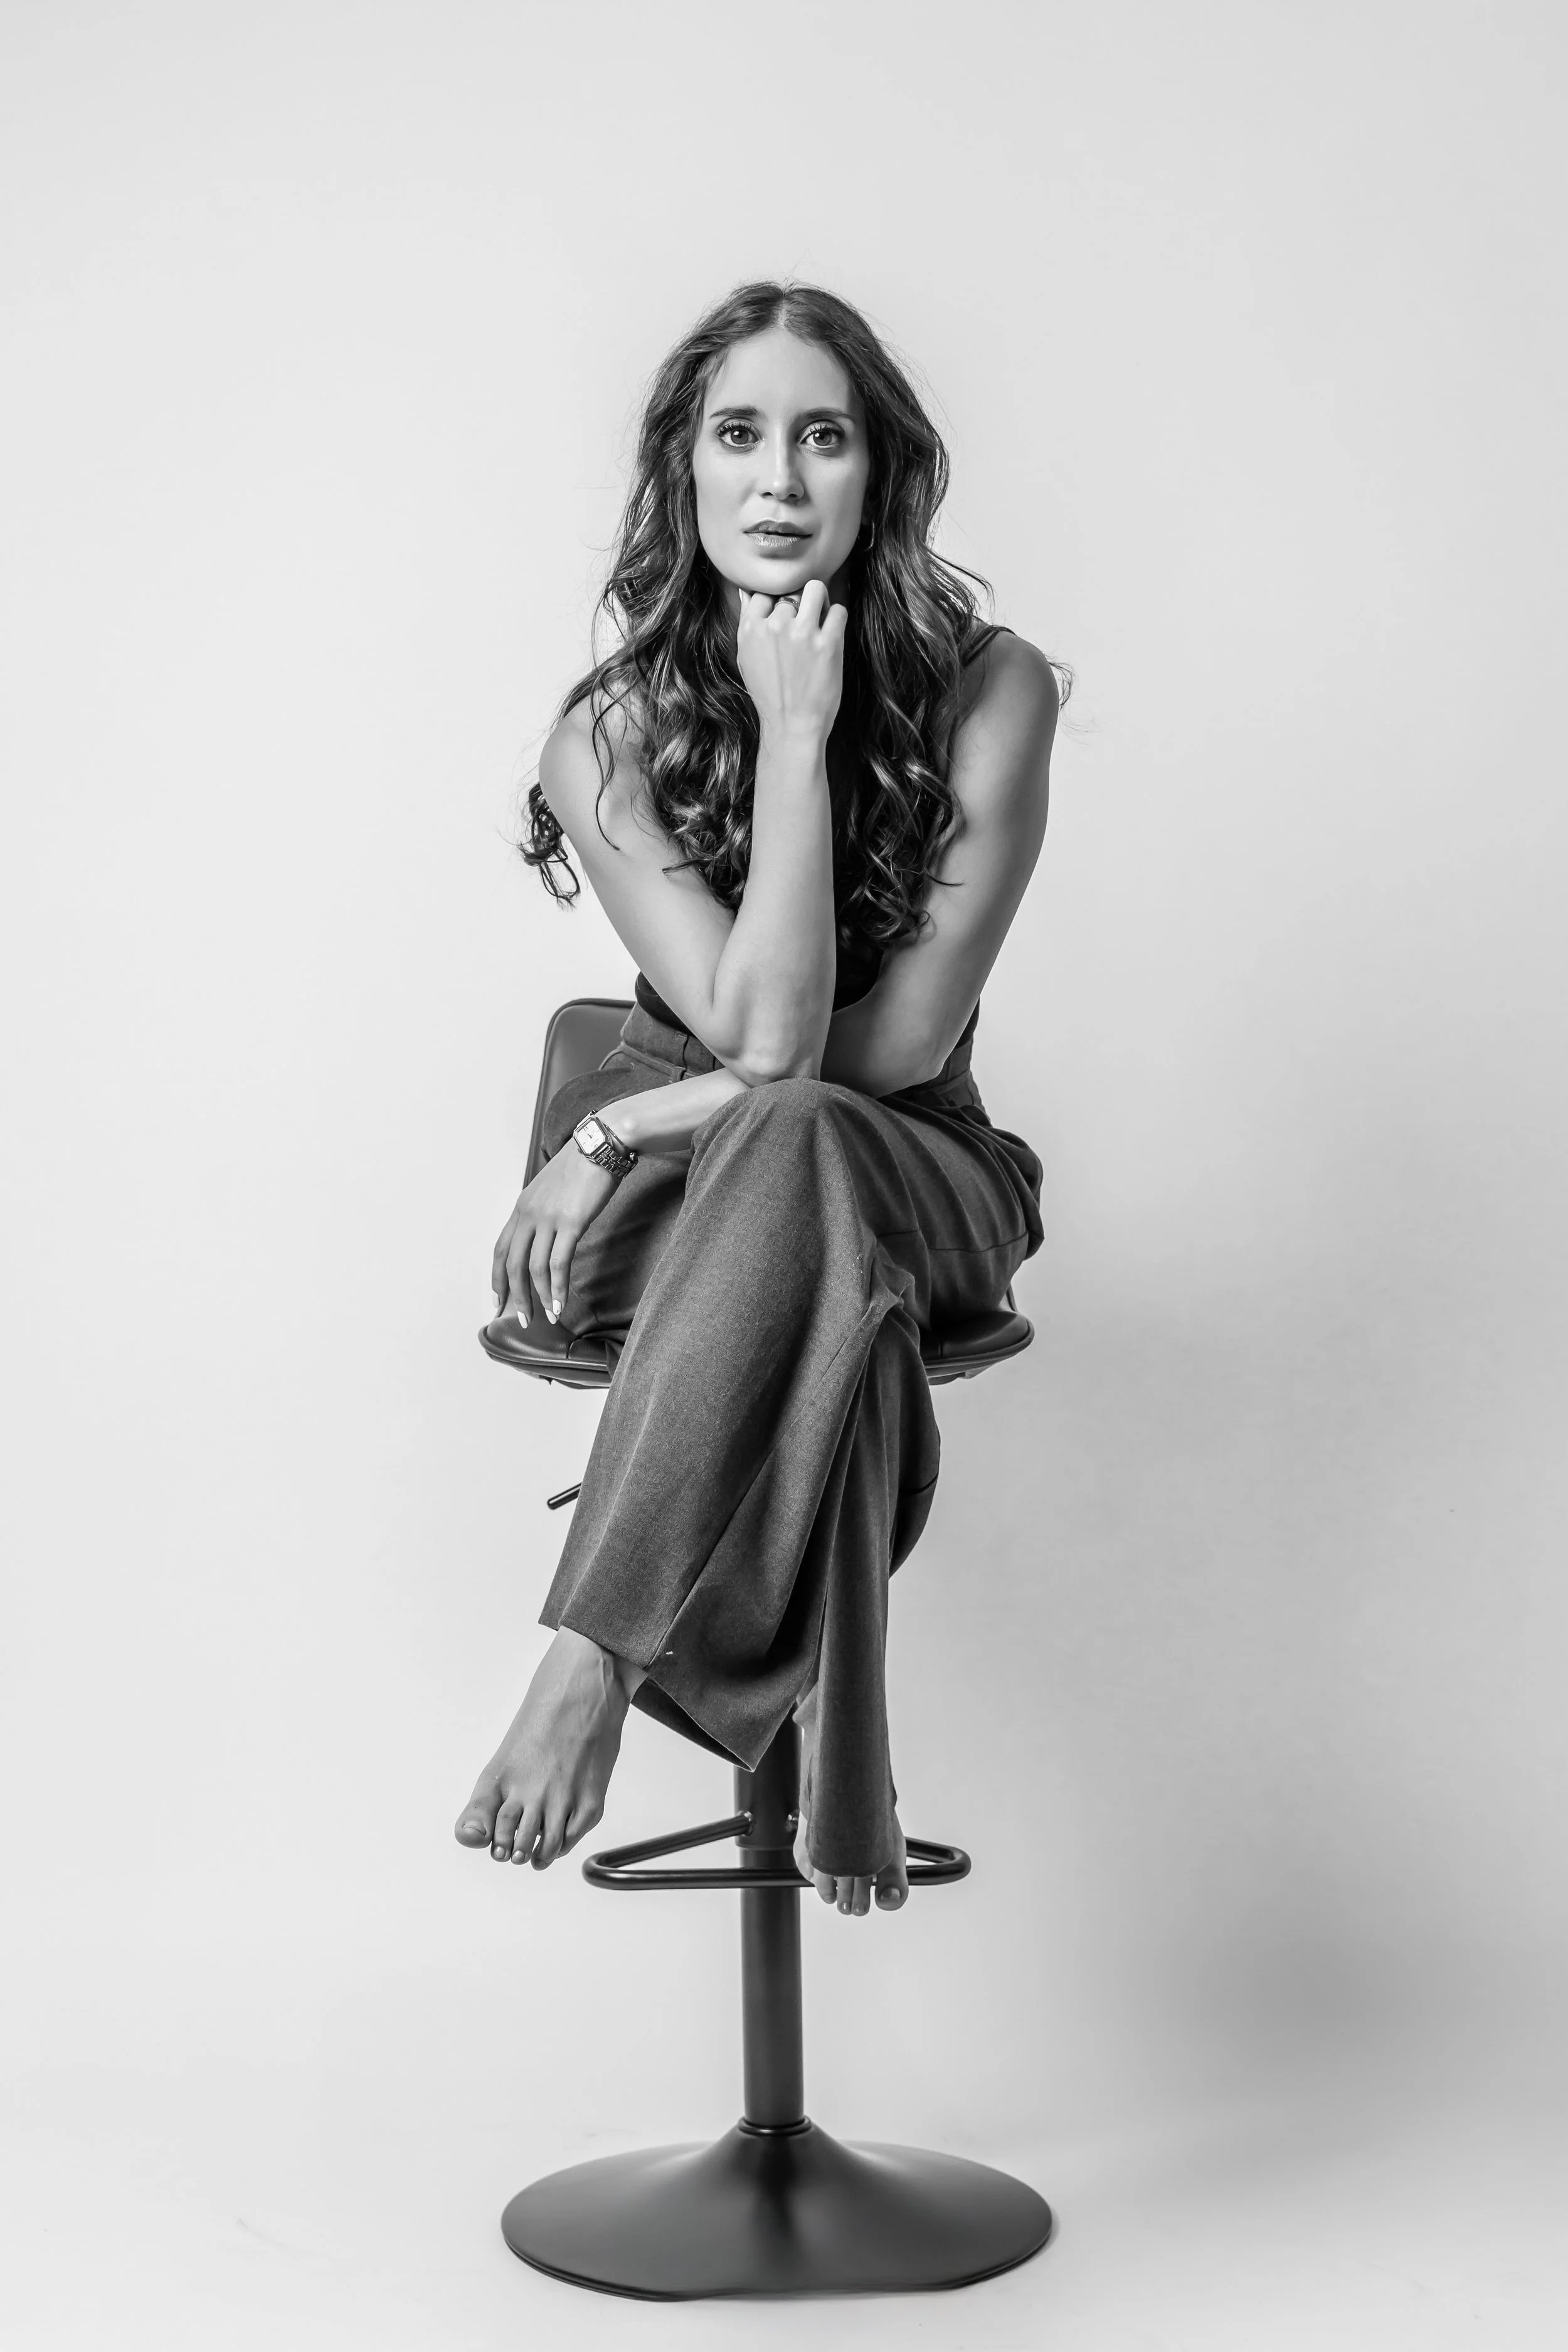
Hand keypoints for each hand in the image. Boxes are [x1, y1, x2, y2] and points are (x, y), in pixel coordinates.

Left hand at [491, 1136, 618, 1326]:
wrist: (600, 1145)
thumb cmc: (581, 1166)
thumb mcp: (551, 1189)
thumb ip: (542, 1212)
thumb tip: (544, 1236)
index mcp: (522, 1207)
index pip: (500, 1248)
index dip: (497, 1277)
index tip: (498, 1299)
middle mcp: (529, 1214)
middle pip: (512, 1263)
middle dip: (515, 1295)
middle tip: (522, 1319)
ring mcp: (548, 1218)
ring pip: (535, 1268)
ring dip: (539, 1297)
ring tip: (549, 1317)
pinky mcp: (571, 1223)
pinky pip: (559, 1264)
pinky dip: (558, 1288)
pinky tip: (561, 1303)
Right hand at [735, 576, 847, 745]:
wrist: (791, 726)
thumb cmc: (769, 695)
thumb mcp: (746, 658)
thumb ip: (747, 623)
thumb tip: (746, 591)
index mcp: (751, 629)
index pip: (766, 592)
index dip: (778, 603)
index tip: (785, 620)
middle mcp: (775, 626)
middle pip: (792, 591)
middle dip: (800, 605)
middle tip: (805, 624)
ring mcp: (802, 633)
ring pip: (815, 589)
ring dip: (820, 601)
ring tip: (820, 620)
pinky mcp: (828, 643)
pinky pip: (838, 610)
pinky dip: (837, 619)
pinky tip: (832, 636)